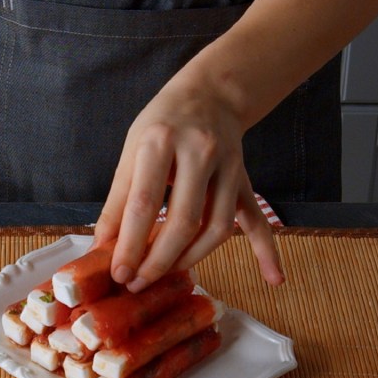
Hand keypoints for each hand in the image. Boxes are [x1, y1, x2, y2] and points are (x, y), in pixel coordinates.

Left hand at [94, 65, 284, 292]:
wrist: (210, 93)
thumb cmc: (162, 123)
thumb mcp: (132, 149)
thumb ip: (118, 199)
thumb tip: (103, 246)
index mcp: (161, 141)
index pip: (144, 204)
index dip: (129, 245)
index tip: (118, 273)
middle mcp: (200, 152)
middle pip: (184, 221)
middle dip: (159, 261)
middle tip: (138, 283)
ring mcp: (229, 168)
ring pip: (217, 227)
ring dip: (191, 259)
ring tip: (167, 276)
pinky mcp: (245, 181)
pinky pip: (257, 220)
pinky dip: (267, 252)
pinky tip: (274, 279)